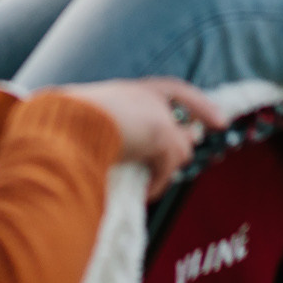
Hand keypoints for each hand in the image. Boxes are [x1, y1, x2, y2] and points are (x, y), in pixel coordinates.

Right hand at [53, 78, 228, 197]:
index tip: (218, 120)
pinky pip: (170, 166)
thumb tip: (110, 155)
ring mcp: (155, 114)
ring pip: (181, 148)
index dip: (197, 104)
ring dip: (165, 169)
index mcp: (126, 91)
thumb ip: (110, 135)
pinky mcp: (162, 136)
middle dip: (182, 144)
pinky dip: (158, 183)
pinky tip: (144, 192)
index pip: (172, 90)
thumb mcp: (87, 127)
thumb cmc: (63, 128)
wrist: (63, 127)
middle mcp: (144, 97)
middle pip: (179, 125)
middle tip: (171, 164)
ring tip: (147, 183)